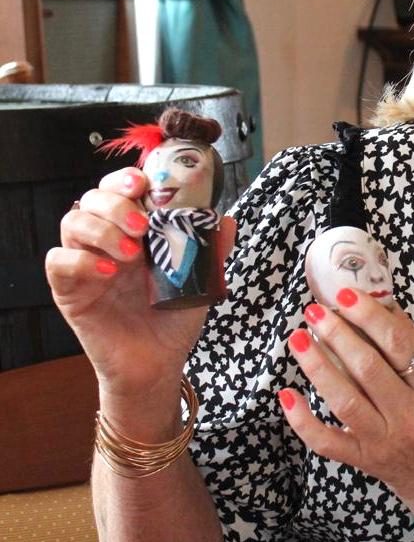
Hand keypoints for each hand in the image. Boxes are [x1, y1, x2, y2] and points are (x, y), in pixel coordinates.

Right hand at [45, 165, 235, 400]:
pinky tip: (108, 272)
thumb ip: (212, 250)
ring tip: (132, 253)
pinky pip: (58, 261)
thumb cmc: (175, 318)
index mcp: (135, 229)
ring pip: (73, 221)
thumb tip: (227, 220)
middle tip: (144, 226)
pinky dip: (81, 260)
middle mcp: (106, 239)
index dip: (127, 179)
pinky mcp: (69, 290)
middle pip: (93, 198)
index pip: (120, 188)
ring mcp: (86, 263)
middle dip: (117, 203)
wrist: (160, 362)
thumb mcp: (201, 281)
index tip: (145, 184)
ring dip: (102, 229)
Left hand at [279, 289, 413, 520]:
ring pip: (345, 401)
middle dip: (338, 335)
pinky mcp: (361, 458)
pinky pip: (326, 441)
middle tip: (316, 311)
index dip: (371, 316)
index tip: (346, 295)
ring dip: (317, 366)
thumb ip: (412, 342)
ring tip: (298, 339)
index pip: (400, 344)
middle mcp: (409, 414)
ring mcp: (383, 439)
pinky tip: (287, 395)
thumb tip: (377, 300)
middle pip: (368, 369)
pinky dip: (303, 420)